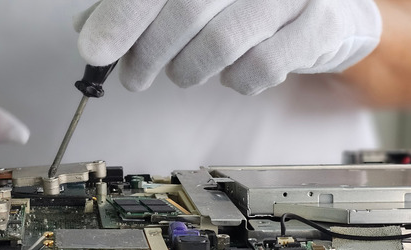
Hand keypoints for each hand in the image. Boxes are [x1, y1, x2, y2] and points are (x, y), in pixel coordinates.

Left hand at [74, 0, 381, 94]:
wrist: (322, 2)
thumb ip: (136, 5)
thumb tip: (89, 34)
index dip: (121, 17)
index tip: (94, 53)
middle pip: (186, 8)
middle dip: (147, 54)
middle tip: (132, 77)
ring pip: (220, 44)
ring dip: (188, 70)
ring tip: (183, 71)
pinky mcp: (322, 20)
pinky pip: (261, 67)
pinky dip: (236, 80)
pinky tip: (234, 69)